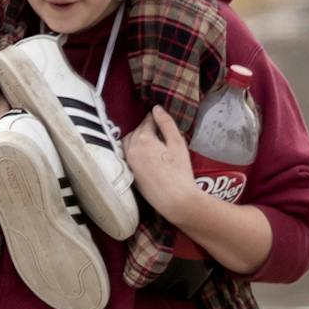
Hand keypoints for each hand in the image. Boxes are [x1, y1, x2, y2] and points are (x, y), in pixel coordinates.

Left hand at [126, 106, 196, 222]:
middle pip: (136, 130)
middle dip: (146, 127)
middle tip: (158, 128)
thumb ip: (166, 124)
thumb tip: (156, 108)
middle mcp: (131, 148)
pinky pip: (128, 154)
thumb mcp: (177, 143)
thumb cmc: (180, 171)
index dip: (154, 117)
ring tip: (152, 140)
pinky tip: (146, 153)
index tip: (159, 116)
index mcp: (143, 139)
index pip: (147, 121)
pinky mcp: (129, 172)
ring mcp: (128, 161)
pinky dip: (134, 149)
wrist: (175, 199)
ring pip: (129, 141)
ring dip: (138, 137)